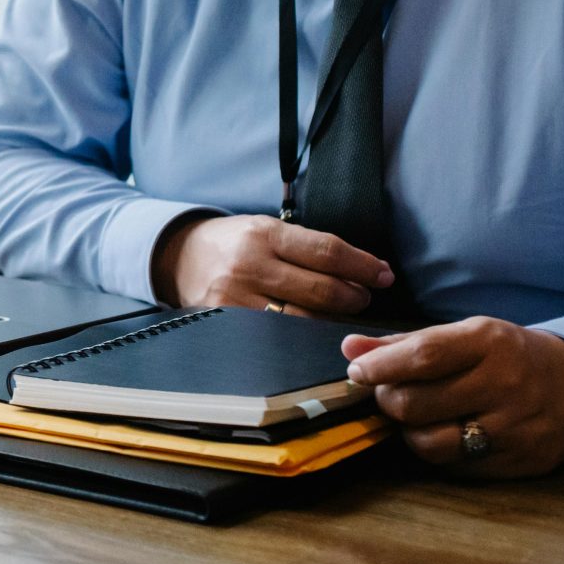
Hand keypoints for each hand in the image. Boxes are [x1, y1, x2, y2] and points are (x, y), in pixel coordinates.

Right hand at [154, 214, 393, 315]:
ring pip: (303, 319)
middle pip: (321, 290)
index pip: (328, 252)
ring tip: (339, 313)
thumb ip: (308, 246)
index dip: (363, 266)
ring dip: (332, 319)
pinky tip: (313, 330)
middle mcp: (250, 266)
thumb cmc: (235, 242)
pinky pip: (277, 335)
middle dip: (354, 296)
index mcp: (265, 234)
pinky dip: (301, 333)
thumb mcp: (267, 228)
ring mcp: (236, 298)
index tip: (383, 275)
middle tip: (362, 297)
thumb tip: (362, 269)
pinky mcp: (227, 322)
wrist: (179, 257)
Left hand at [344, 318, 563, 477]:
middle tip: (392, 394)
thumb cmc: (504, 356)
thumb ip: (404, 344)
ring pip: (429, 443)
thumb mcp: (463, 336)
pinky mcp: (518, 461)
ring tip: (419, 416)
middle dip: (389, 400)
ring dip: (410, 431)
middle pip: (415, 405)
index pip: (422, 357)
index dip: (379, 367)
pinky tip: (448, 433)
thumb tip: (350, 348)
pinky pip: (454, 467)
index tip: (358, 372)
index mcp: (488, 343)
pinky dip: (439, 452)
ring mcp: (514, 428)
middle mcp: (504, 384)